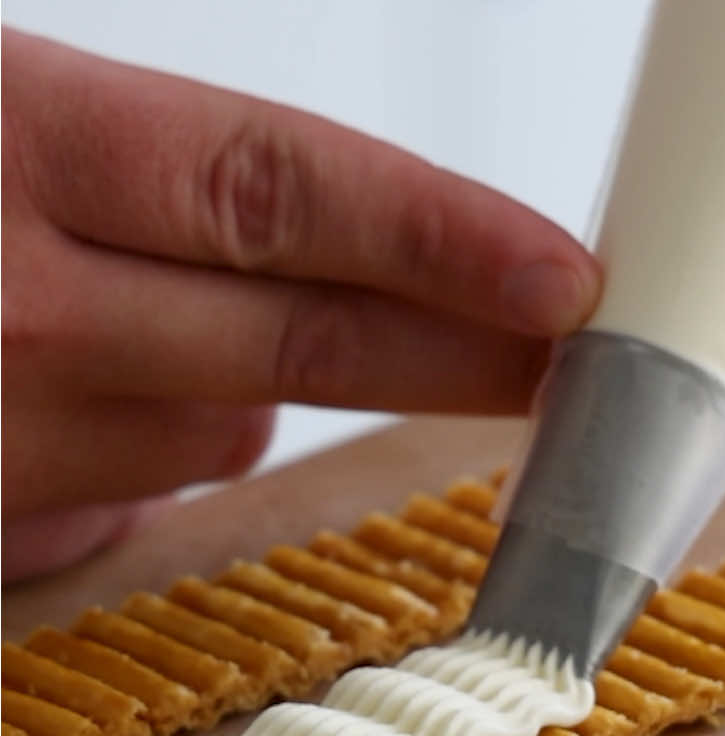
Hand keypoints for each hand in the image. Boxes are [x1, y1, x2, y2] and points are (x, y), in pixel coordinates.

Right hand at [2, 29, 601, 579]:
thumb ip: (113, 157)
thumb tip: (278, 231)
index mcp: (25, 145)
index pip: (284, 192)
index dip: (444, 238)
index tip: (565, 281)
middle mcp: (24, 312)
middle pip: (302, 345)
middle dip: (460, 360)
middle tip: (568, 370)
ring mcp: (10, 440)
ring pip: (216, 439)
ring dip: (245, 391)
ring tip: (162, 326)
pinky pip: (119, 500)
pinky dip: (135, 452)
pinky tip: (58, 396)